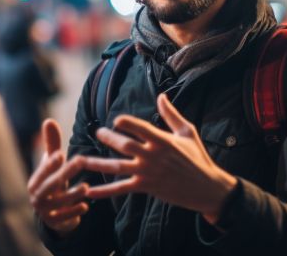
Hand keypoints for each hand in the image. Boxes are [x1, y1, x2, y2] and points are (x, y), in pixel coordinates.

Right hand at [28, 119, 88, 234]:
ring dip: (72, 195)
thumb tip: (49, 120)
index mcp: (35, 182)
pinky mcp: (55, 223)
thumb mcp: (52, 165)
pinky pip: (64, 218)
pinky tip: (86, 207)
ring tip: (86, 187)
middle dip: (65, 173)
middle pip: (50, 185)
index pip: (42, 172)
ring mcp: (45, 211)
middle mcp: (37, 197)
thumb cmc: (53, 181)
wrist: (51, 212)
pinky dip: (74, 212)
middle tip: (80, 161)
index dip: (50, 164)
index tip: (61, 154)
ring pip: (58, 203)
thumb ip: (52, 144)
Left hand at [80, 93, 237, 223]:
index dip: (126, 123)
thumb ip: (171, 114)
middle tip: (98, 133)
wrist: (206, 188)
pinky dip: (104, 191)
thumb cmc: (198, 157)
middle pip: (125, 145)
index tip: (116, 120)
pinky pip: (121, 189)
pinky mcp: (146, 187)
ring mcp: (148, 173)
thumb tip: (161, 96)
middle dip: (109, 138)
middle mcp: (153, 156)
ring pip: (118, 167)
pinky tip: (90, 190)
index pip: (141, 128)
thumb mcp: (188, 132)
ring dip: (97, 163)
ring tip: (80, 159)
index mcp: (163, 140)